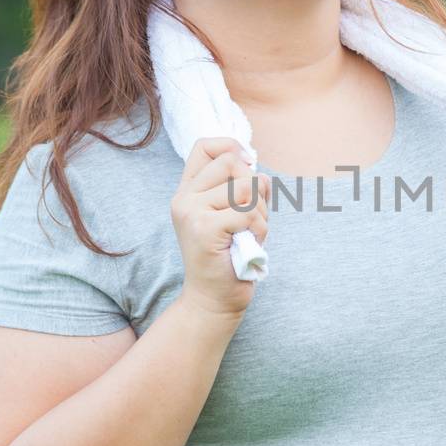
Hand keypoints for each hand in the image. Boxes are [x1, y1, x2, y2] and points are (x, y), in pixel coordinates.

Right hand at [169, 137, 269, 318]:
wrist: (214, 299)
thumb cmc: (231, 256)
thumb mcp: (234, 215)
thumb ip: (241, 188)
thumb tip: (256, 167)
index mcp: (188, 191)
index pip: (206, 146)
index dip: (232, 147)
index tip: (248, 167)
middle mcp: (184, 197)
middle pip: (234, 163)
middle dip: (256, 189)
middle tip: (250, 219)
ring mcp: (191, 211)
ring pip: (246, 188)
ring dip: (261, 213)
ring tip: (249, 234)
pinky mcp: (204, 227)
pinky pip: (248, 212)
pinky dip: (259, 229)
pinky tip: (248, 244)